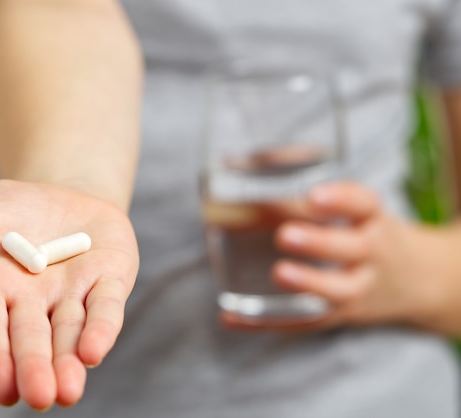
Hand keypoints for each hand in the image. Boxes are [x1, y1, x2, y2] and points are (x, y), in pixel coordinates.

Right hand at [0, 179, 138, 409]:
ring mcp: (72, 293)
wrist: (58, 191)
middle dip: (35, 368)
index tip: (3, 389)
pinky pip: (106, 305)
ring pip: (70, 332)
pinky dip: (101, 327)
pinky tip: (94, 352)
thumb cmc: (4, 213)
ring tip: (68, 391)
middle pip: (32, 339)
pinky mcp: (108, 279)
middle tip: (40, 397)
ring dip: (69, 361)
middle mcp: (33, 302)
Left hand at [222, 182, 460, 333]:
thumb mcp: (363, 215)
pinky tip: (233, 318)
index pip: (364, 205)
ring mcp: (360, 289)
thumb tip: (247, 173)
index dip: (341, 199)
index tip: (314, 195)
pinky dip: (270, 322)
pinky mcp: (341, 315)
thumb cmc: (370, 236)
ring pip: (337, 291)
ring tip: (279, 273)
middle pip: (352, 249)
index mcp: (373, 222)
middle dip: (319, 243)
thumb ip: (321, 201)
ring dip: (307, 284)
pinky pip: (306, 323)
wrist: (419, 283)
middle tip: (285, 235)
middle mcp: (372, 255)